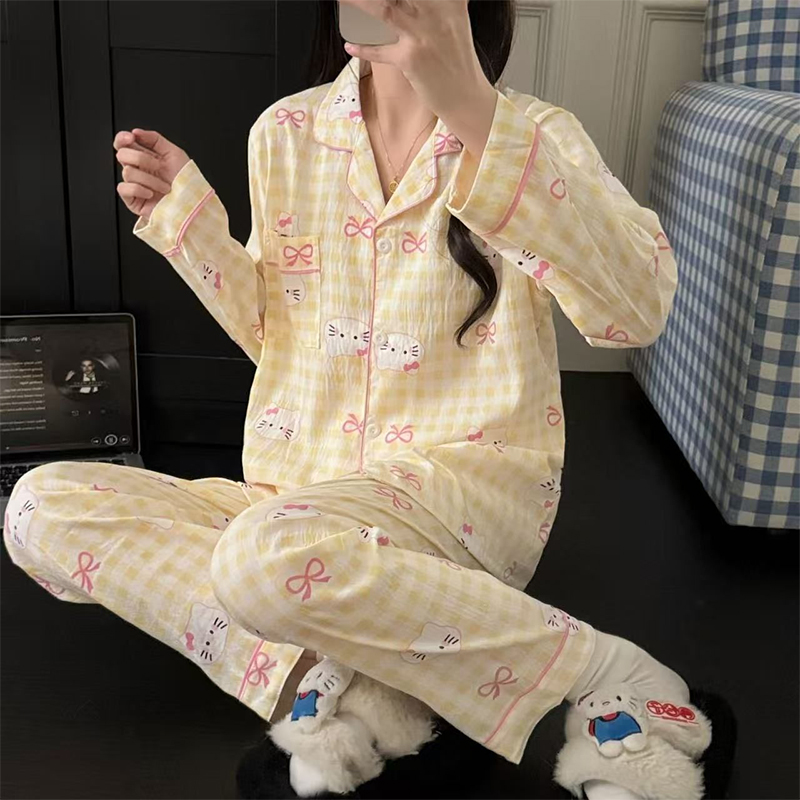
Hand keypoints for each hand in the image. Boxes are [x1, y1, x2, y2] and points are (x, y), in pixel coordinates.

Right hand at [113, 128, 189, 218]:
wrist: (192, 204)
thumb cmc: (186, 182)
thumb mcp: (175, 154)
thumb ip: (155, 139)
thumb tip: (136, 132)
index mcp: (144, 158)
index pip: (123, 144)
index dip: (122, 138)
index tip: (131, 138)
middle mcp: (138, 170)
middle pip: (122, 154)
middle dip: (141, 158)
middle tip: (158, 166)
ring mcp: (134, 185)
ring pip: (128, 172)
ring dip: (150, 179)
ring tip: (165, 187)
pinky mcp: (132, 200)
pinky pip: (124, 188)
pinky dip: (139, 189)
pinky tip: (151, 194)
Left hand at [340, 0, 493, 120]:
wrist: (467, 97)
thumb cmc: (457, 63)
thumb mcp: (455, 23)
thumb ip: (439, 6)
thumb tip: (415, 5)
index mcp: (449, 1)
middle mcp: (436, 12)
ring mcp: (423, 35)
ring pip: (383, 9)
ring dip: (358, 4)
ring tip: (342, 1)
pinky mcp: (412, 58)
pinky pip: (380, 50)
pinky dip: (363, 48)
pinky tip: (350, 46)